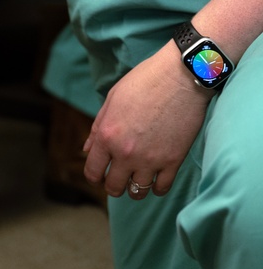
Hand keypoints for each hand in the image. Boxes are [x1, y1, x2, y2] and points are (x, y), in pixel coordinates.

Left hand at [82, 42, 211, 199]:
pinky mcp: (174, 161)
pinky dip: (157, 188)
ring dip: (135, 188)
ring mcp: (151, 159)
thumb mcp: (112, 100)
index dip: (94, 176)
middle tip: (117, 179)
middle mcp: (126, 153)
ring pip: (138, 191)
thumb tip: (88, 149)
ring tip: (136, 180)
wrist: (180, 77)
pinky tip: (156, 180)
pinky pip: (162, 188)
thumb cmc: (143, 82)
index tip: (99, 175)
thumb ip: (98, 128)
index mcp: (107, 136)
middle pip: (113, 187)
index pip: (93, 171)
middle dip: (112, 185)